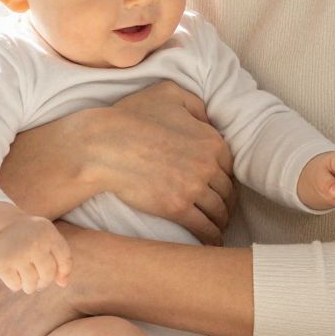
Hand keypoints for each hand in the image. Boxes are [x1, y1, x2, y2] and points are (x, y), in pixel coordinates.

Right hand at [0, 216, 70, 294]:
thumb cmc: (31, 238)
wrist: (0, 228)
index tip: (57, 274)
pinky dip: (15, 284)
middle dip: (44, 281)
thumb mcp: (48, 239)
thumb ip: (61, 259)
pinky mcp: (2, 264)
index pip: (65, 260)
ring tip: (26, 279)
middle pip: (48, 274)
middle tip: (39, 280)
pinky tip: (13, 274)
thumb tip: (63, 284)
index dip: (63, 271)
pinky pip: (16, 286)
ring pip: (31, 284)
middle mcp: (34, 243)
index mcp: (48, 233)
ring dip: (30, 286)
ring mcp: (17, 253)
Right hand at [88, 81, 237, 243]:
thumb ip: (195, 104)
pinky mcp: (177, 207)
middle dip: (227, 203)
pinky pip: (204, 227)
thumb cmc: (131, 117)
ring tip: (217, 228)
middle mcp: (208, 165)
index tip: (222, 188)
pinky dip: (211, 237)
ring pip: (218, 211)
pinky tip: (211, 242)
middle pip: (227, 191)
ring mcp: (194, 187)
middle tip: (223, 211)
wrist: (104, 145)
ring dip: (220, 222)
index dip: (227, 179)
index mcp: (211, 140)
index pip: (230, 167)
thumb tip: (208, 121)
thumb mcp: (168, 94)